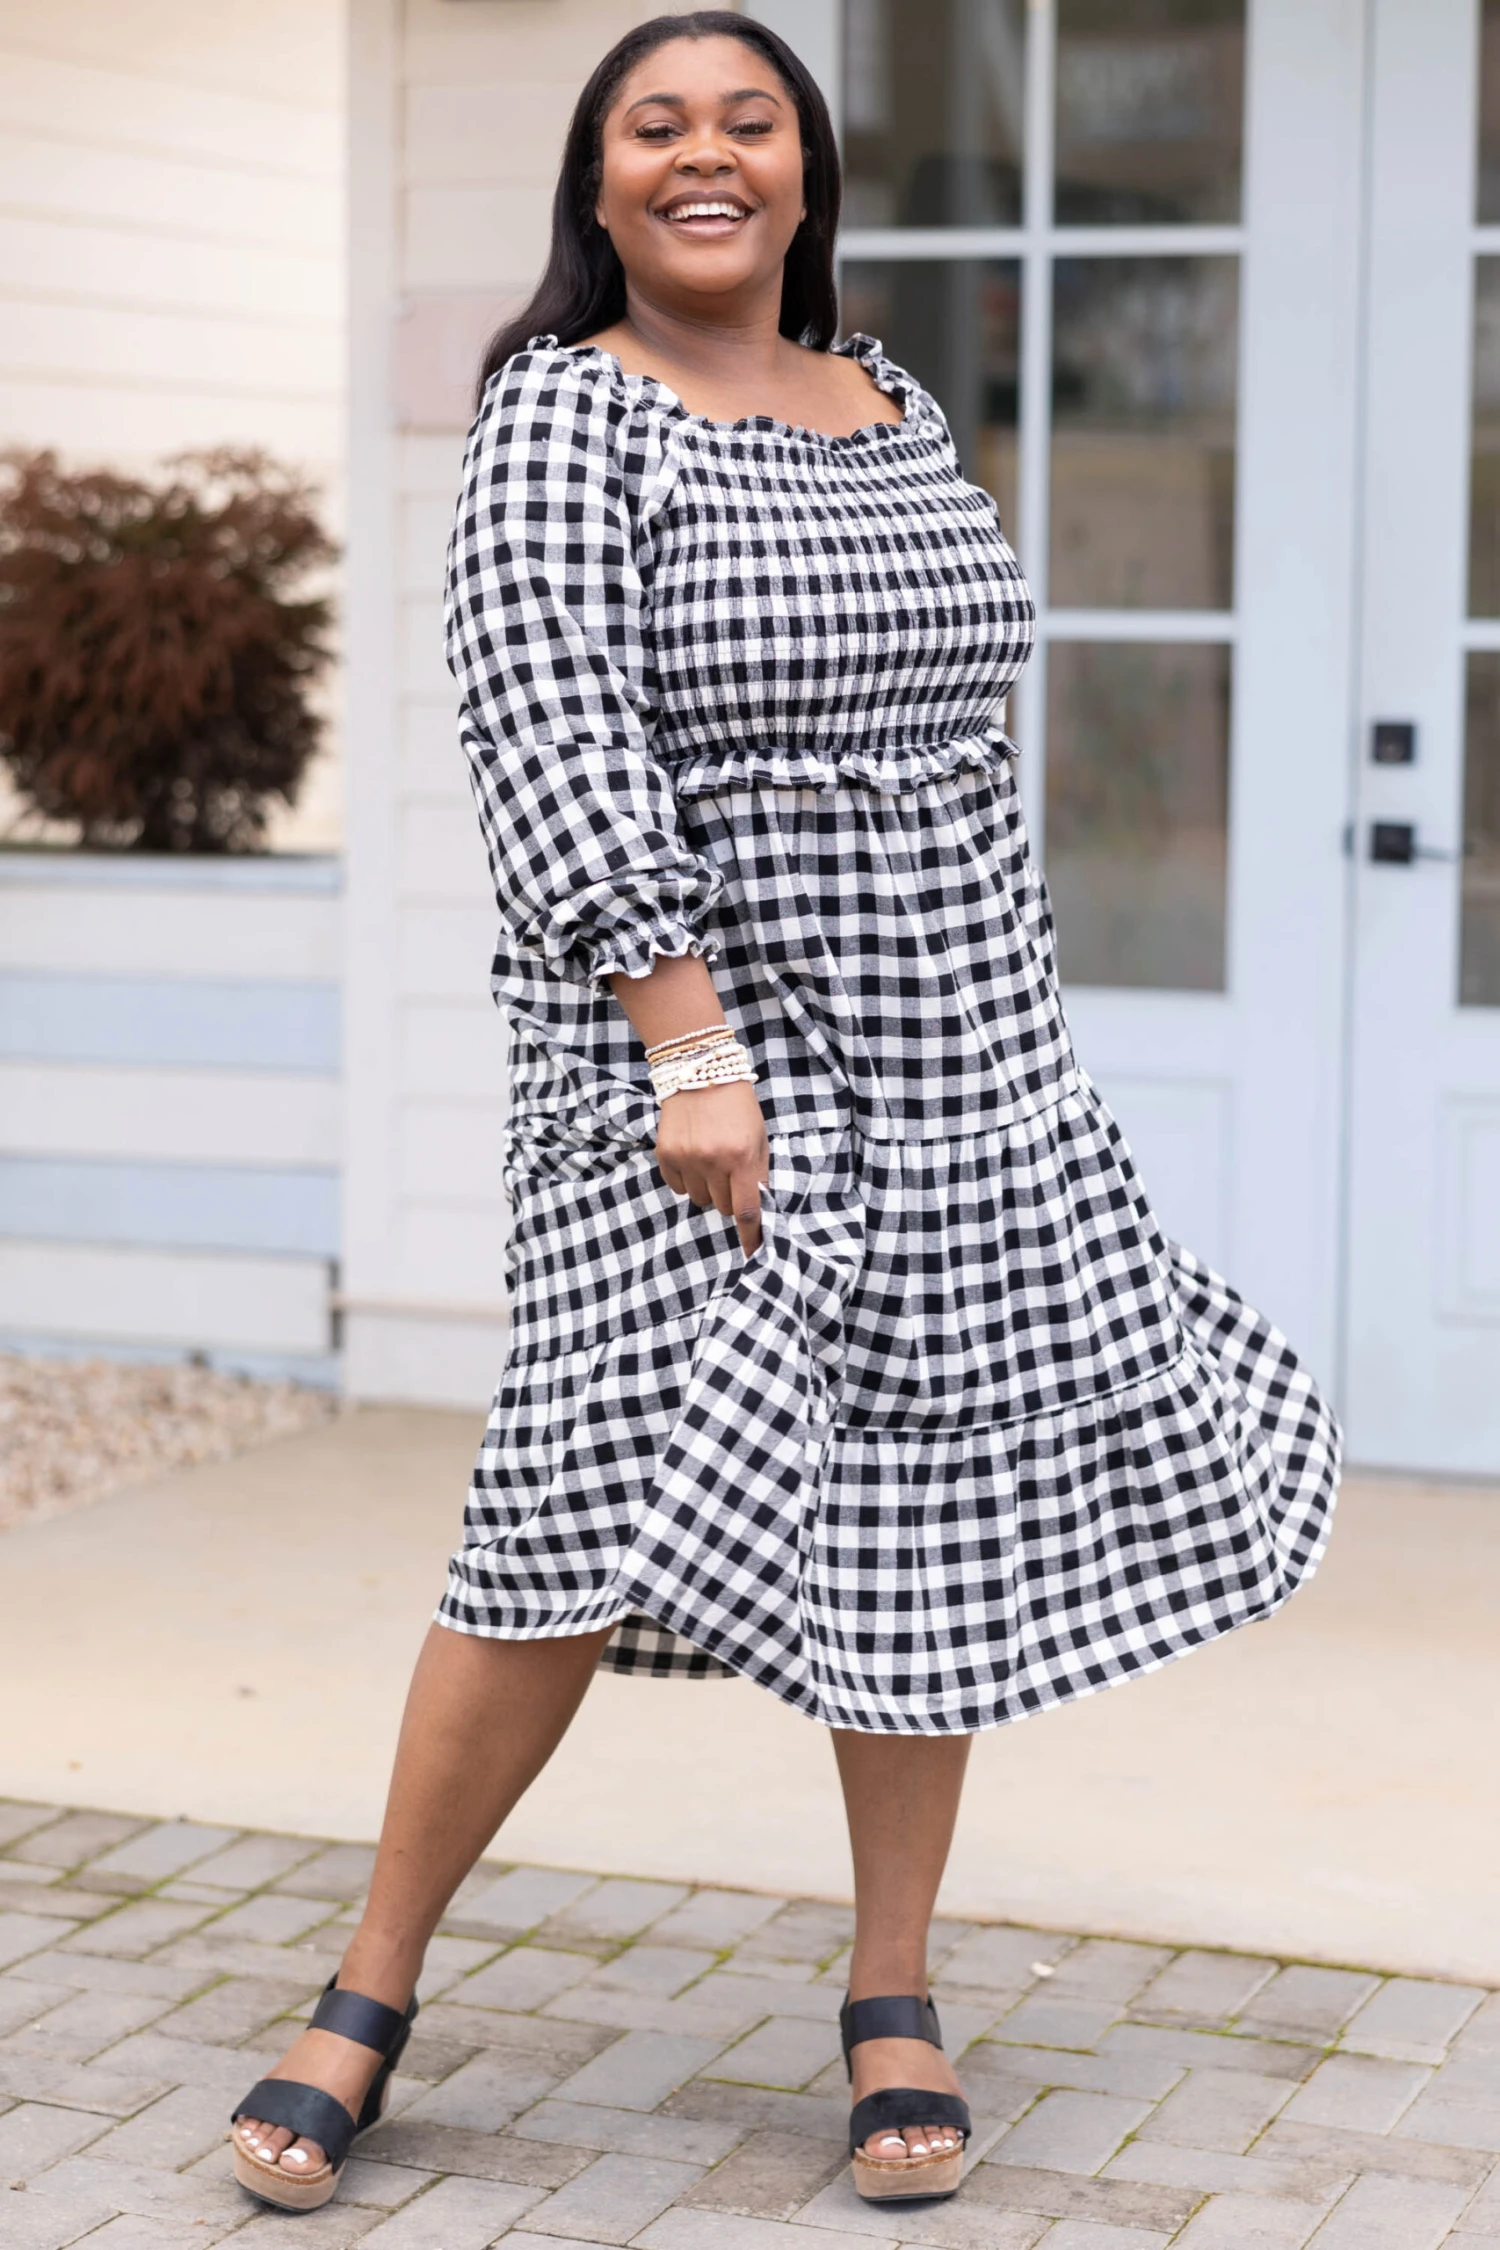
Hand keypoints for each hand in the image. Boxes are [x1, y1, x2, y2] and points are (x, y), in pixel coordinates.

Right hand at [655, 1079, 768, 1256]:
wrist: (699, 1070)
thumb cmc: (737, 1104)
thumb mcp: (758, 1135)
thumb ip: (758, 1171)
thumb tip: (757, 1205)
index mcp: (742, 1156)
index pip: (747, 1209)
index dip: (751, 1235)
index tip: (753, 1253)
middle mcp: (713, 1161)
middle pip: (723, 1207)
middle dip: (730, 1197)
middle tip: (730, 1173)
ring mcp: (687, 1158)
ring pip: (699, 1199)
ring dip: (708, 1187)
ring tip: (710, 1159)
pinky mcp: (666, 1154)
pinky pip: (677, 1187)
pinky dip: (686, 1179)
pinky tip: (692, 1155)